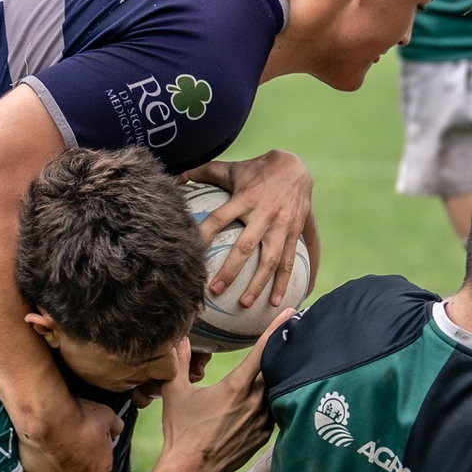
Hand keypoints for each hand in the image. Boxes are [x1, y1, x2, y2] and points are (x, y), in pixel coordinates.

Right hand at [17, 394, 121, 471]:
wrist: (48, 419)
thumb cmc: (78, 417)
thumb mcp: (107, 415)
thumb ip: (116, 426)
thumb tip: (117, 429)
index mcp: (103, 467)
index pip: (103, 459)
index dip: (95, 446)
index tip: (86, 435)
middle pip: (84, 470)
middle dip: (78, 457)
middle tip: (69, 438)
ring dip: (61, 463)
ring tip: (54, 443)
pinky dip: (44, 465)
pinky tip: (43, 450)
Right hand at [155, 316, 288, 471]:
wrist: (190, 470)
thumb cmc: (181, 431)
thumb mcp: (175, 392)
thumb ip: (178, 361)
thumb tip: (175, 337)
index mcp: (237, 386)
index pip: (263, 350)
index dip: (277, 329)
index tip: (291, 313)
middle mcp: (255, 402)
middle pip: (275, 368)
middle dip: (280, 352)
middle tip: (288, 336)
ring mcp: (262, 421)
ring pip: (276, 391)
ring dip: (277, 378)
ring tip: (281, 365)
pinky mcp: (264, 436)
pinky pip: (273, 412)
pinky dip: (271, 402)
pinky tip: (267, 398)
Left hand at [190, 150, 314, 308]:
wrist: (297, 167)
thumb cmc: (257, 170)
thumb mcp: (232, 168)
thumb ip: (203, 172)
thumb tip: (175, 179)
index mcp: (245, 199)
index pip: (219, 218)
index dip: (204, 234)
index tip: (191, 254)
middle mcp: (264, 214)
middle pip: (246, 246)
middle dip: (231, 270)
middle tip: (214, 290)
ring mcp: (282, 226)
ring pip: (271, 260)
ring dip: (259, 284)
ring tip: (245, 303)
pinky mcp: (295, 234)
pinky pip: (291, 261)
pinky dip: (285, 282)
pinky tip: (277, 302)